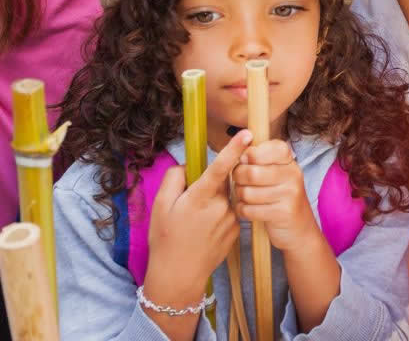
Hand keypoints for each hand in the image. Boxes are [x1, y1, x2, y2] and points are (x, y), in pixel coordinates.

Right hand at [144, 131, 251, 303]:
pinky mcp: (237, 230)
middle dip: (209, 182)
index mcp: (200, 198)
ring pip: (225, 196)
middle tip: (189, 202)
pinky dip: (218, 213)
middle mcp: (220, 206)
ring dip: (214, 199)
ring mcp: (231, 219)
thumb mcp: (160, 205)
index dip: (234, 149)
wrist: (179, 275)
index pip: (220, 167)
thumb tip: (188, 166)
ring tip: (196, 220)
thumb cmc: (165, 238)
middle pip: (222, 180)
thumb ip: (174, 178)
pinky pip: (229, 211)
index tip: (248, 133)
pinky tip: (205, 229)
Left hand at [234, 139, 323, 254]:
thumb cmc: (279, 197)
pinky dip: (243, 211)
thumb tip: (239, 153)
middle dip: (238, 179)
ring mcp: (290, 193)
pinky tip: (247, 210)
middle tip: (240, 183)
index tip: (245, 162)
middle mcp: (292, 174)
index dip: (250, 155)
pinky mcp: (283, 212)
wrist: (299, 229)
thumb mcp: (275, 173)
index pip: (266, 148)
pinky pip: (250, 210)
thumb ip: (259, 159)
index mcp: (288, 160)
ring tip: (245, 197)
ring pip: (248, 192)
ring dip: (240, 197)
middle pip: (251, 172)